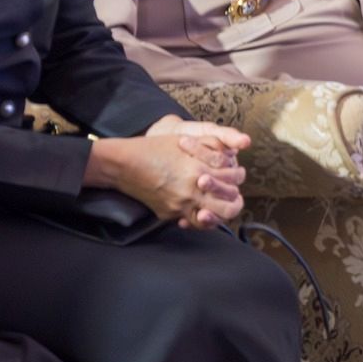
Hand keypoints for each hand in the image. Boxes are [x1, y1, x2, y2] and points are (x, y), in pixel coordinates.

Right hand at [87, 121, 250, 229]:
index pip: (232, 179)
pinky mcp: (169, 214)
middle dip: (234, 199)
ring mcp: (180, 206)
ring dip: (218, 212)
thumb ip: (211, 147)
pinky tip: (199, 209)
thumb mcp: (187, 139)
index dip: (237, 176)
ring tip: (218, 203)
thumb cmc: (154, 148)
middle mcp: (191, 191)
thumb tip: (229, 155)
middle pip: (229, 205)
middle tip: (233, 192)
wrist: (124, 164)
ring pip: (211, 219)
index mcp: (198, 170)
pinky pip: (191, 222)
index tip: (236, 173)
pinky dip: (198, 218)